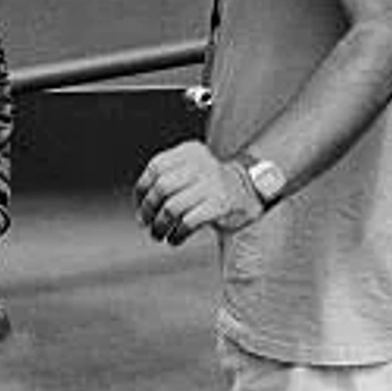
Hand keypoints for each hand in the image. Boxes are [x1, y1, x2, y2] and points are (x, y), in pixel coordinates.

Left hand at [134, 141, 260, 245]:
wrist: (252, 187)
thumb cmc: (212, 183)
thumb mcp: (192, 168)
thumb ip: (168, 176)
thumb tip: (140, 202)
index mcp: (190, 151)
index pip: (156, 166)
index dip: (142, 188)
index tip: (138, 204)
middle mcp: (201, 163)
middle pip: (162, 187)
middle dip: (148, 209)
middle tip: (145, 223)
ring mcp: (212, 184)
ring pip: (172, 207)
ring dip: (160, 225)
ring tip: (158, 234)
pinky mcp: (220, 204)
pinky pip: (188, 222)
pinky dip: (177, 234)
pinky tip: (175, 239)